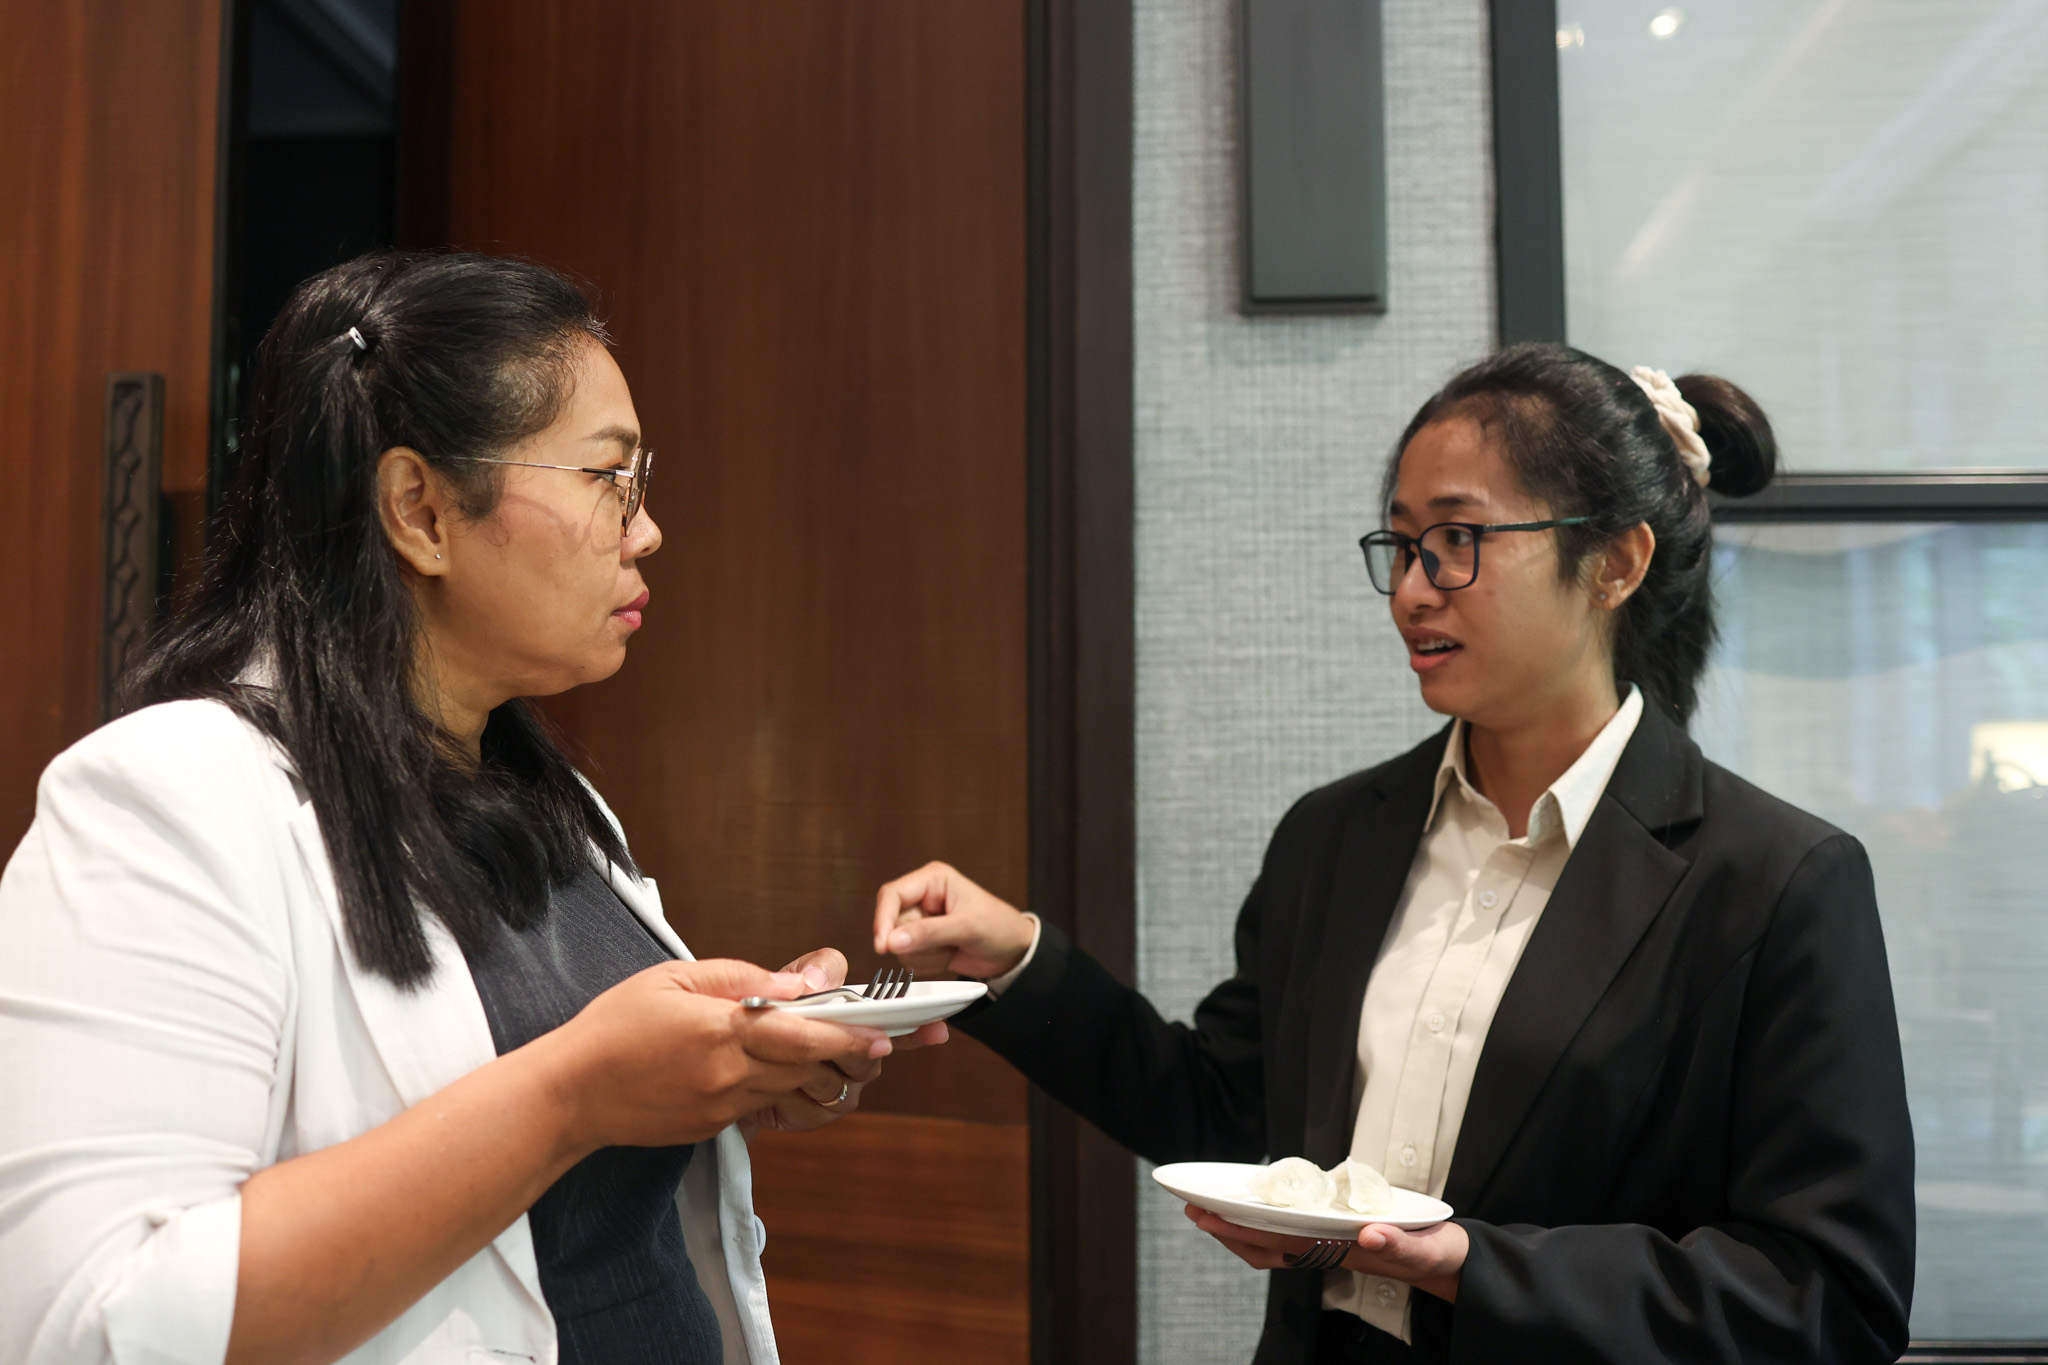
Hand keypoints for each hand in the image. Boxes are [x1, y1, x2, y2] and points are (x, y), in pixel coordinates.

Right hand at [539, 957, 890, 1152]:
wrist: (571, 1093)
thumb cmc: (616, 1025)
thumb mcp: (675, 977)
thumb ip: (744, 978)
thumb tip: (802, 981)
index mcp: (718, 1032)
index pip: (800, 1034)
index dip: (847, 1035)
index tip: (883, 1034)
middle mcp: (726, 1076)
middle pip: (808, 1068)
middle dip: (849, 1056)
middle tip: (881, 1042)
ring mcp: (721, 1107)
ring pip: (792, 1091)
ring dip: (819, 1074)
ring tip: (840, 1055)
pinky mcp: (713, 1127)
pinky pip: (763, 1107)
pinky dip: (782, 1088)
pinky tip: (782, 1069)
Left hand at [742, 947, 951, 1133]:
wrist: (728, 1060)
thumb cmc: (764, 1015)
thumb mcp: (788, 981)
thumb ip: (814, 969)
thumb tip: (819, 982)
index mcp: (859, 1022)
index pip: (900, 1022)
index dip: (921, 1026)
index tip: (939, 1027)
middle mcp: (859, 1057)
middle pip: (868, 1054)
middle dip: (843, 1042)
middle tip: (822, 1032)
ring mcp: (841, 1088)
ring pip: (839, 1079)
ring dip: (809, 1066)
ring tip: (780, 1055)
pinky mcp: (816, 1115)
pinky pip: (811, 1105)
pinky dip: (788, 1092)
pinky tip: (772, 1085)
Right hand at [872, 862, 1034, 978]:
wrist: (1013, 952)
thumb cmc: (999, 927)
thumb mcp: (966, 927)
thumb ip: (928, 933)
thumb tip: (892, 940)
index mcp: (932, 880)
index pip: (892, 895)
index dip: (883, 919)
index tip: (883, 945)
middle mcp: (923, 897)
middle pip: (892, 924)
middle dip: (917, 943)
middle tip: (944, 945)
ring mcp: (922, 921)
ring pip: (899, 944)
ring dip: (925, 954)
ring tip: (951, 948)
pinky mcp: (923, 941)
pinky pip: (909, 957)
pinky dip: (928, 963)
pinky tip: (949, 955)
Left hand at [1184, 1205, 1467, 1302]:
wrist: (1454, 1263)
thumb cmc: (1439, 1252)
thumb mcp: (1427, 1248)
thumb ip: (1401, 1245)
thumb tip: (1371, 1236)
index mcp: (1345, 1250)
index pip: (1284, 1242)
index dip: (1245, 1230)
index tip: (1212, 1216)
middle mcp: (1332, 1251)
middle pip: (1269, 1246)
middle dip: (1229, 1231)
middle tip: (1193, 1208)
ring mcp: (1332, 1248)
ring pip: (1275, 1246)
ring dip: (1240, 1231)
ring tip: (1210, 1211)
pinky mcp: (1338, 1240)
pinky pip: (1291, 1238)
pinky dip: (1265, 1228)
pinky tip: (1254, 1216)